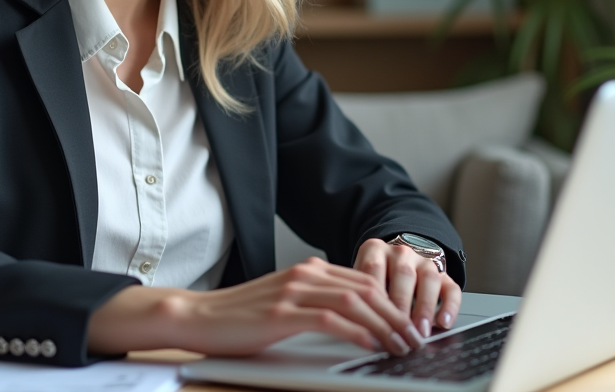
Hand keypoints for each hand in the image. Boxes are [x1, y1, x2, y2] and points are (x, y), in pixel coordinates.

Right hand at [88, 257, 426, 356]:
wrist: (198, 317)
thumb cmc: (240, 317)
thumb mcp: (283, 303)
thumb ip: (314, 302)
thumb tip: (353, 320)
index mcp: (308, 270)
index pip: (363, 280)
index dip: (392, 302)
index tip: (410, 324)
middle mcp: (305, 274)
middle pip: (366, 289)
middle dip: (396, 314)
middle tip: (415, 339)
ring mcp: (293, 292)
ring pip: (354, 302)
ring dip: (385, 325)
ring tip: (402, 345)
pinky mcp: (282, 314)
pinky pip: (331, 319)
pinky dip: (357, 332)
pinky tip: (370, 345)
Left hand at [353, 238, 461, 336]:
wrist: (397, 259)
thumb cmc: (374, 276)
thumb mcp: (359, 278)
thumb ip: (359, 295)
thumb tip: (356, 326)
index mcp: (375, 249)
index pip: (373, 269)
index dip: (374, 295)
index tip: (374, 319)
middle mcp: (401, 253)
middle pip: (403, 275)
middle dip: (402, 305)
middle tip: (399, 330)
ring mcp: (424, 262)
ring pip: (429, 280)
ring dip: (425, 308)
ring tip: (421, 331)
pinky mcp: (444, 275)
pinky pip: (451, 288)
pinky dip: (450, 307)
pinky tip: (444, 323)